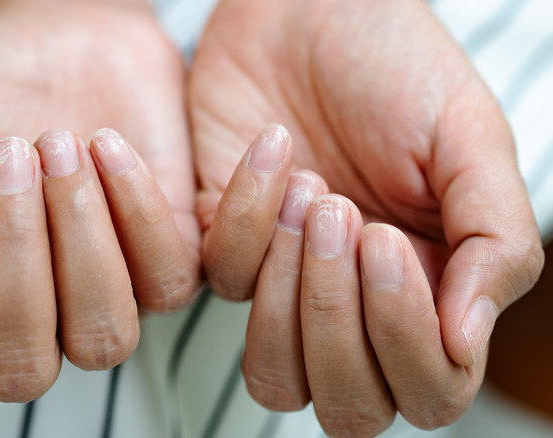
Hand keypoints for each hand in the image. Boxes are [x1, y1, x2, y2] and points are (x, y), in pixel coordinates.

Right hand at [0, 1, 199, 401]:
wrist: (62, 42)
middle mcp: (31, 317)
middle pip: (19, 364)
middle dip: (13, 257)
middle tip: (6, 150)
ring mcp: (103, 297)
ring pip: (103, 337)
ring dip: (79, 242)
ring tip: (58, 143)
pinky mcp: (164, 263)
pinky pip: (167, 282)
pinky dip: (136, 211)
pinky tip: (106, 144)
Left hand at [189, 0, 543, 433]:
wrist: (308, 11)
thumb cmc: (397, 69)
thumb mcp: (470, 141)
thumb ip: (494, 243)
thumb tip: (467, 344)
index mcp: (430, 293)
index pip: (428, 390)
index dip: (405, 341)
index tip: (387, 240)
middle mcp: (356, 307)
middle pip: (347, 406)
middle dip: (341, 320)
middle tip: (347, 217)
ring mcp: (284, 286)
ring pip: (275, 378)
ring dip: (290, 296)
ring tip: (313, 193)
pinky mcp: (222, 248)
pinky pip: (222, 281)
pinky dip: (245, 215)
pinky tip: (273, 149)